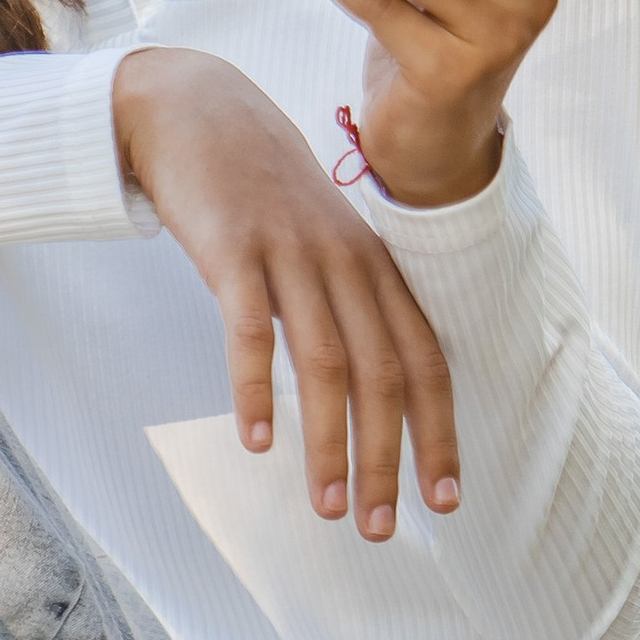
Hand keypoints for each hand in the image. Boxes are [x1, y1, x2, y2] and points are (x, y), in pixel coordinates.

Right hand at [112, 47, 459, 539]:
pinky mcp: (233, 249)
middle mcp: (345, 261)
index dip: (440, 431)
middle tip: (382, 530)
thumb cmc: (257, 188)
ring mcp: (291, 253)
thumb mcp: (320, 237)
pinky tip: (259, 443)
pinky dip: (258, 389)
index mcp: (373, 266)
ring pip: (327, 364)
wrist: (193, 109)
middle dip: (390, 459)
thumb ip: (347, 299)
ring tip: (330, 509)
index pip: (425, 360)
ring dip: (330, 445)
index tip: (446, 500)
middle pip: (383, 375)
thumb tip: (368, 385)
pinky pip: (251, 330)